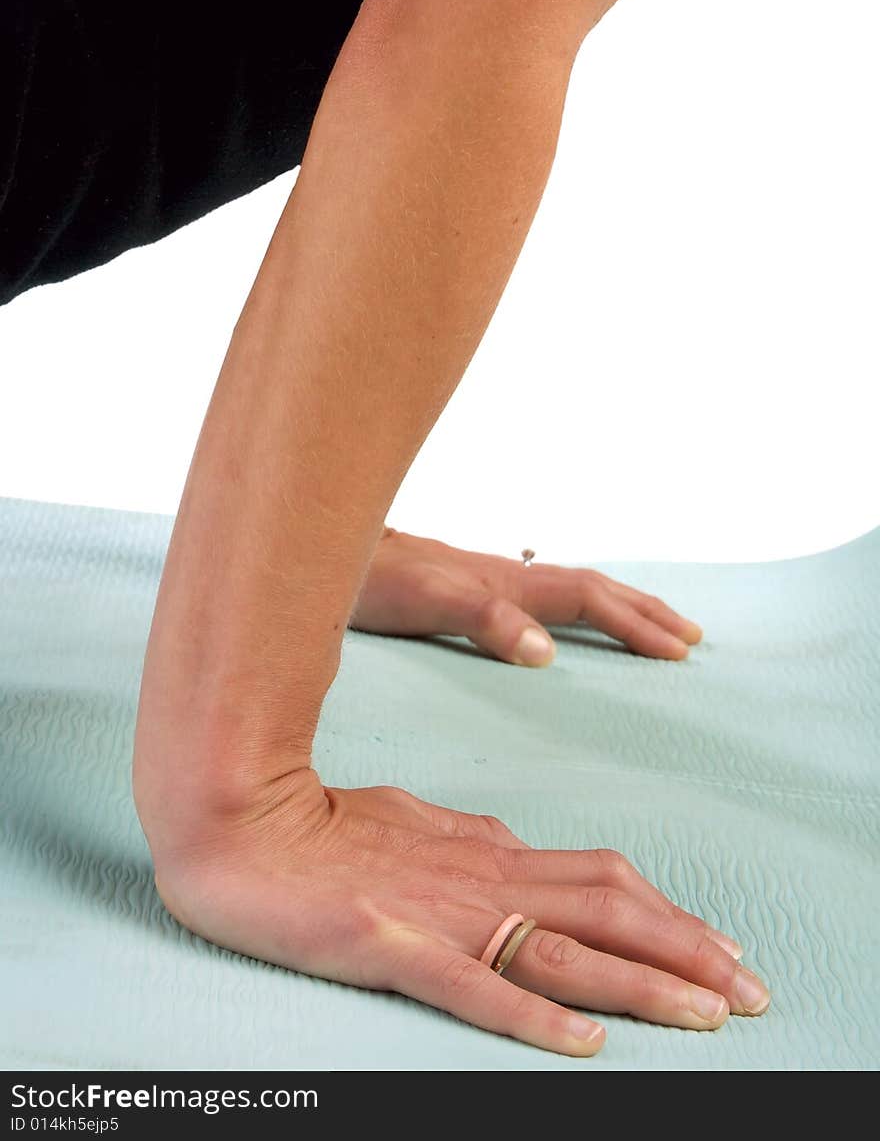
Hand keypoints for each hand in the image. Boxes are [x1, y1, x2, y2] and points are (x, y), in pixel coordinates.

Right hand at [152, 774, 769, 1058]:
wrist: (238, 816)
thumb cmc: (320, 820)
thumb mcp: (410, 819)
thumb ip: (466, 836)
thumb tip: (514, 845)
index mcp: (487, 850)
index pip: (602, 879)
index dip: (671, 915)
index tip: (723, 949)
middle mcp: (481, 877)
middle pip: (607, 910)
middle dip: (688, 953)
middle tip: (754, 991)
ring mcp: (440, 913)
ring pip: (563, 946)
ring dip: (642, 984)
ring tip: (708, 1016)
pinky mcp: (390, 945)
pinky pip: (473, 984)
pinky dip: (535, 1012)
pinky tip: (584, 1040)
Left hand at [351, 528, 702, 664]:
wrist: (320, 546)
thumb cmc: (368, 580)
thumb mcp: (424, 601)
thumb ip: (483, 620)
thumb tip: (547, 655)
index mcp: (505, 581)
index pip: (588, 601)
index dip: (635, 625)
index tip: (681, 652)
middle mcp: (504, 576)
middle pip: (591, 587)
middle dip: (643, 612)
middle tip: (691, 638)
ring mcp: (486, 579)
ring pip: (568, 588)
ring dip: (616, 606)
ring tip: (649, 624)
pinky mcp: (465, 588)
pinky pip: (540, 596)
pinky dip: (573, 609)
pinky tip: (563, 622)